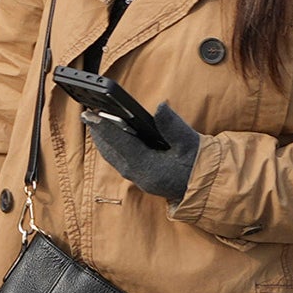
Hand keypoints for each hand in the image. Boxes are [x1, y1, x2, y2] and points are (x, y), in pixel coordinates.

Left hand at [85, 99, 202, 201]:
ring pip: (112, 156)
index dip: (104, 127)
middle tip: (87, 113)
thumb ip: (173, 125)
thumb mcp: (190, 142)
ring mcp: (136, 178)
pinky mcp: (138, 176)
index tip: (91, 114)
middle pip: (110, 150)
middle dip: (98, 132)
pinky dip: (111, 145)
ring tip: (93, 120)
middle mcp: (137, 175)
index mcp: (148, 167)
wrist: (205, 187)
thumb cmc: (198, 164)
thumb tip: (160, 106)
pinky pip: (118, 159)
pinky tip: (109, 133)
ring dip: (102, 139)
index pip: (120, 144)